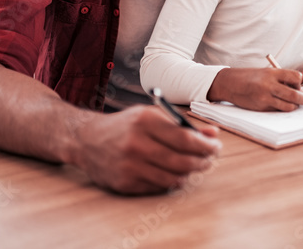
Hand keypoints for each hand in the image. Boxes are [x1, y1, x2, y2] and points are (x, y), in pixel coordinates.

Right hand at [67, 105, 220, 194]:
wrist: (87, 140)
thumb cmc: (125, 125)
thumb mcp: (151, 115)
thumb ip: (182, 124)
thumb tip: (212, 135)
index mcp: (145, 121)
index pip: (185, 138)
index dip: (206, 146)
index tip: (216, 147)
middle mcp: (136, 143)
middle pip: (182, 160)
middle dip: (202, 161)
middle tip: (209, 160)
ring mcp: (129, 165)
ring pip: (173, 176)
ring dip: (189, 173)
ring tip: (194, 166)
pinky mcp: (124, 182)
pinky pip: (158, 186)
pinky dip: (171, 181)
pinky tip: (174, 174)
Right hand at [208, 67, 302, 111]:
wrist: (230, 84)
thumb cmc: (250, 77)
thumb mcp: (266, 72)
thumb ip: (281, 79)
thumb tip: (298, 90)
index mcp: (272, 73)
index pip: (296, 77)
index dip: (299, 82)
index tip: (297, 85)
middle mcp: (269, 85)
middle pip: (295, 95)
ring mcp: (265, 98)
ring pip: (289, 106)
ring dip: (294, 106)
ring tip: (292, 104)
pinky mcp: (261, 108)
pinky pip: (278, 111)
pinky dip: (282, 109)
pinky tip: (278, 105)